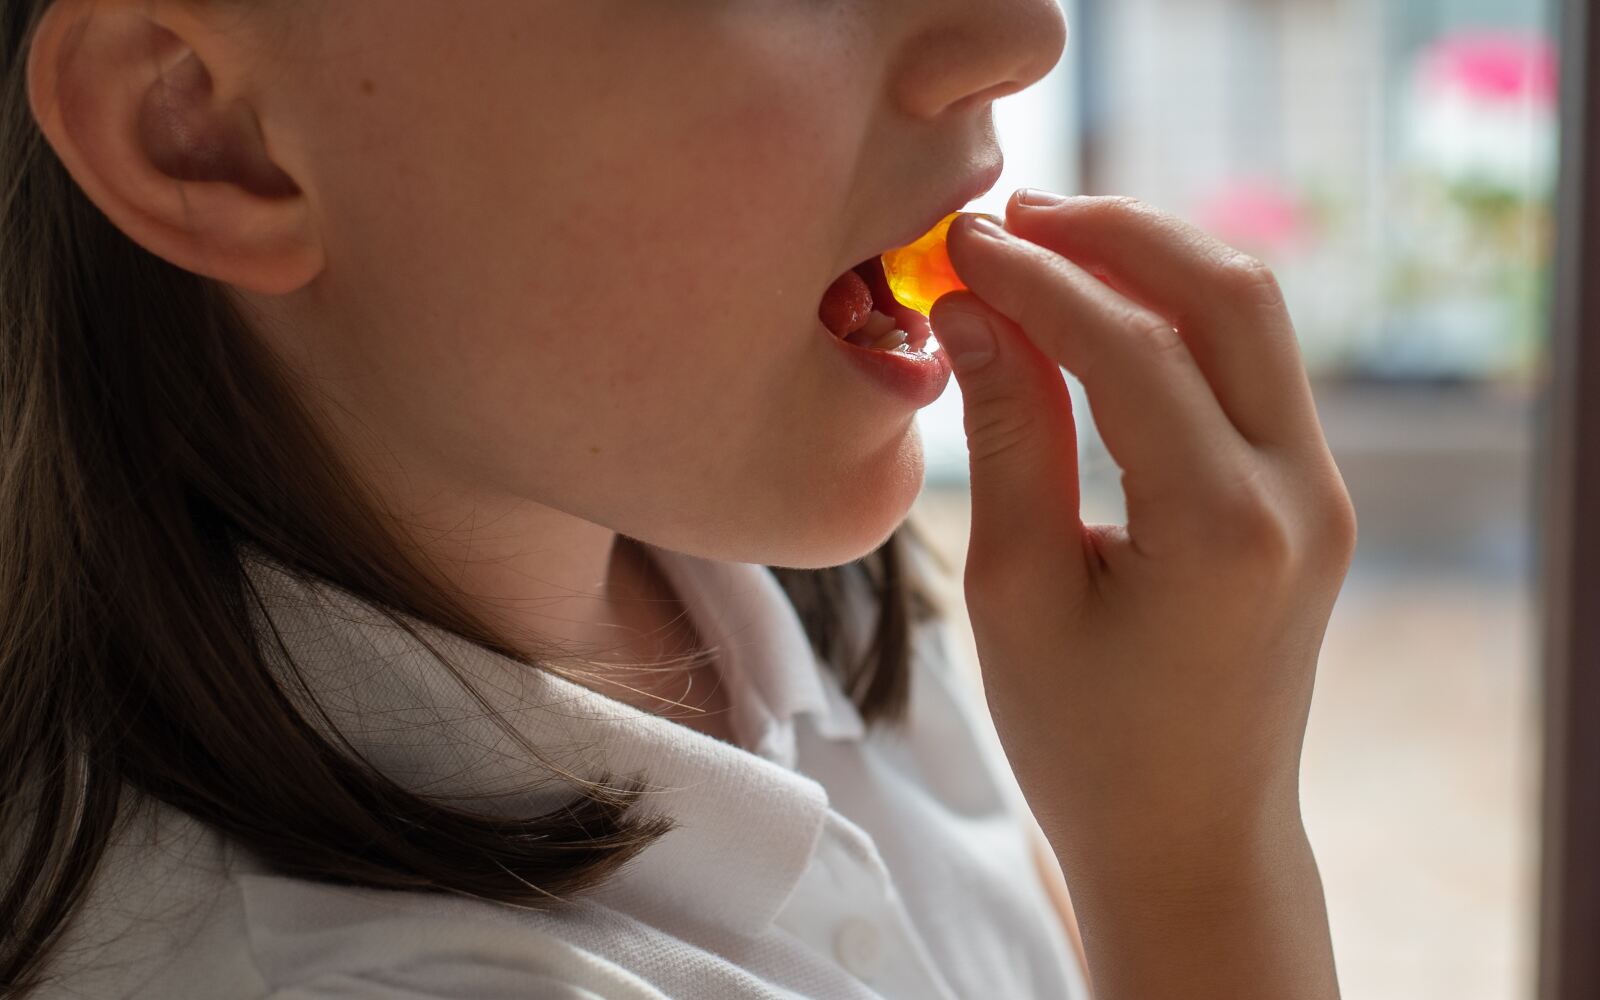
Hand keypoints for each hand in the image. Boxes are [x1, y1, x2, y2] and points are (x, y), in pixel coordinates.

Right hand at [931, 193, 1356, 879]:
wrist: (1191, 837)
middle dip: (1119, 233)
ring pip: (1254, 317)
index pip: (1132, 347)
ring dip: (1154, 263)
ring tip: (1048, 246)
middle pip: (1230, 293)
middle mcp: (1299, 494)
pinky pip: (1252, 368)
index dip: (1038, 279)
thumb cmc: (1086, 743)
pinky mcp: (1310, 497)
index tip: (961, 243)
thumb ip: (1006, 436)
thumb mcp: (1017, 593)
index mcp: (1223, 530)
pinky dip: (1178, 319)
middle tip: (1015, 217)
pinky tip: (1100, 313)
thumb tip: (973, 310)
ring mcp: (1321, 493)